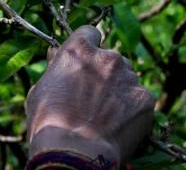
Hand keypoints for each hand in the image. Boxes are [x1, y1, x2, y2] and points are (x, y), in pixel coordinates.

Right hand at [26, 26, 154, 163]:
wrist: (75, 151)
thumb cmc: (49, 122)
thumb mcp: (40, 90)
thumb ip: (54, 68)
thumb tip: (56, 55)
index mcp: (79, 49)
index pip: (90, 33)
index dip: (87, 46)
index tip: (84, 61)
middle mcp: (107, 56)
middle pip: (110, 57)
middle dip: (104, 72)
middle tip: (94, 96)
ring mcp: (129, 76)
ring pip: (127, 77)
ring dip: (119, 90)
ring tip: (106, 115)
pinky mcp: (145, 98)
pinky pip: (139, 98)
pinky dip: (132, 109)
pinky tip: (119, 125)